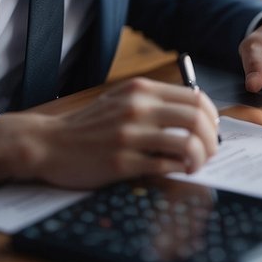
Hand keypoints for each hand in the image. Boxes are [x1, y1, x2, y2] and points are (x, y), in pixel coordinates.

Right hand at [0, 77, 218, 189]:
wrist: (49, 143)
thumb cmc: (89, 126)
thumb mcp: (122, 100)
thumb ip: (156, 102)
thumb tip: (198, 116)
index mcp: (141, 90)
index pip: (196, 98)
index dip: (212, 118)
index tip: (211, 132)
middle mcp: (137, 108)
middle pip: (196, 120)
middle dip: (211, 140)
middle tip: (209, 153)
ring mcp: (129, 135)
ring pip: (186, 143)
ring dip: (199, 158)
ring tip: (194, 166)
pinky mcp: (121, 161)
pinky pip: (164, 165)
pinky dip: (178, 169)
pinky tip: (176, 171)